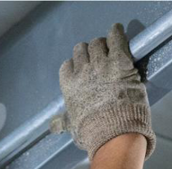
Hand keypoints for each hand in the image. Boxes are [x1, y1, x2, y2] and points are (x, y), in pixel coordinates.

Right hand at [50, 23, 154, 159]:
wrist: (114, 131)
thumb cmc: (91, 131)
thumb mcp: (72, 126)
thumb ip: (61, 123)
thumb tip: (52, 127)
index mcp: (68, 86)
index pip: (67, 65)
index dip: (75, 66)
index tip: (82, 70)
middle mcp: (82, 72)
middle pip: (81, 50)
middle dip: (89, 53)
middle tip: (97, 59)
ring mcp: (100, 64)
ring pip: (97, 43)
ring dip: (102, 45)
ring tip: (109, 51)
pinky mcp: (119, 60)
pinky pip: (116, 38)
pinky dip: (115, 34)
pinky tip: (116, 34)